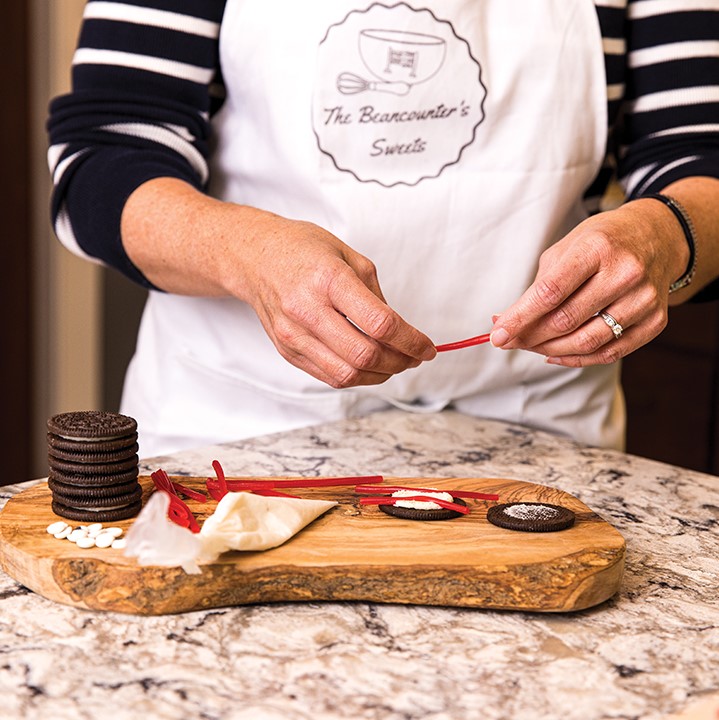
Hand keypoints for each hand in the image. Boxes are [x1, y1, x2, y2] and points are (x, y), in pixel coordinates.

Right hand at [230, 214, 436, 386]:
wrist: (255, 258)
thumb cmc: (303, 251)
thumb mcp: (349, 256)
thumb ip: (376, 296)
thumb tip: (401, 332)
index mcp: (329, 280)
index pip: (380, 323)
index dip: (411, 341)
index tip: (427, 347)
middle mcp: (307, 310)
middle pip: (365, 355)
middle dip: (400, 362)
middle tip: (414, 357)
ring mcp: (294, 335)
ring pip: (347, 374)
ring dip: (380, 375)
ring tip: (395, 363)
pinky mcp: (288, 351)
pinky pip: (330, 376)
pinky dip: (357, 376)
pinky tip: (369, 365)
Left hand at [489, 198, 689, 365]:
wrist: (658, 237)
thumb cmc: (602, 243)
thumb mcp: (566, 249)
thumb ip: (538, 287)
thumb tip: (506, 323)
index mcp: (597, 248)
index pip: (550, 292)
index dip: (520, 317)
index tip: (498, 334)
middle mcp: (625, 273)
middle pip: (566, 320)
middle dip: (530, 336)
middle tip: (510, 340)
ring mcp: (644, 299)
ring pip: (587, 341)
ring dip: (549, 350)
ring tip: (530, 346)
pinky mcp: (655, 320)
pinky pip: (610, 352)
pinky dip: (577, 359)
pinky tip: (555, 354)